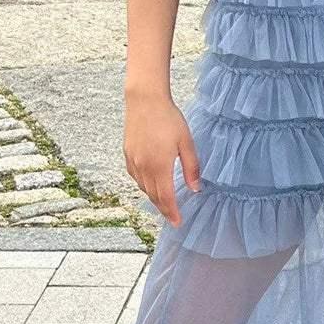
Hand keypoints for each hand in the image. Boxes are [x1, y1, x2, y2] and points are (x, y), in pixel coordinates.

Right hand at [123, 92, 200, 226]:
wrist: (145, 100)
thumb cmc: (168, 118)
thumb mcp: (186, 142)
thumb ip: (191, 167)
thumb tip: (195, 188)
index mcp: (160, 166)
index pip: (166, 197)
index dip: (172, 212)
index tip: (178, 222)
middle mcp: (143, 167)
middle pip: (154, 196)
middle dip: (164, 209)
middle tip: (173, 217)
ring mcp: (133, 161)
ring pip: (144, 188)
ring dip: (154, 198)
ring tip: (165, 203)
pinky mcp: (127, 155)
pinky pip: (136, 178)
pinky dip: (145, 186)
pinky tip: (152, 184)